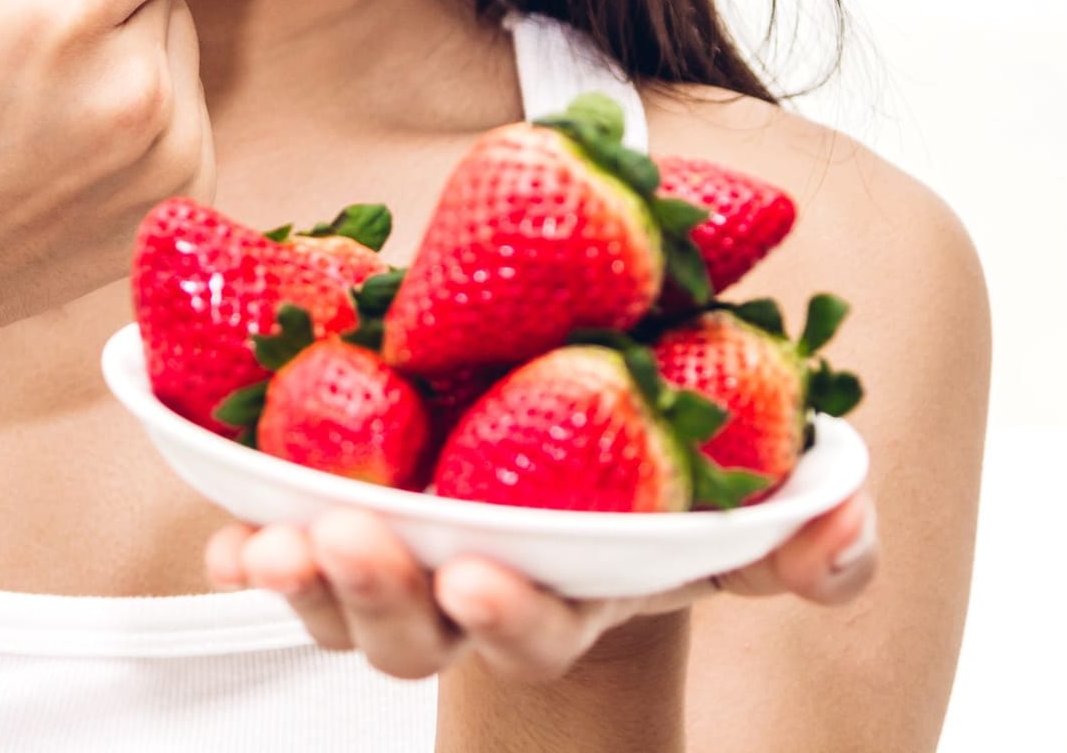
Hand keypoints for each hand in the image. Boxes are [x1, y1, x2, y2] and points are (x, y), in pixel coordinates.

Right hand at [0, 0, 265, 376]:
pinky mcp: (181, 207)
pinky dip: (139, 108)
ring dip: (126, 43)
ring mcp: (166, 158)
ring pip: (176, 45)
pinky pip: (185, 111)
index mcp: (63, 12)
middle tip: (18, 27)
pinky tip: (56, 147)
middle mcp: (137, 90)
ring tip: (27, 102)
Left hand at [204, 490, 878, 681]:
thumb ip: (801, 529)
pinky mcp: (334, 510)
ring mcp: (397, 560)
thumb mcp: (738, 497)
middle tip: (352, 540)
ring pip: (339, 600)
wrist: (575, 434)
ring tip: (271, 540)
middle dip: (381, 599)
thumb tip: (839, 533)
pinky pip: (276, 545)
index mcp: (564, 595)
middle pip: (415, 634)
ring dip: (301, 578)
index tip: (482, 577)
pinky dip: (245, 545)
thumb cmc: (655, 481)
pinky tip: (227, 531)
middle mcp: (469, 593)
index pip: (537, 633)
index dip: (510, 619)